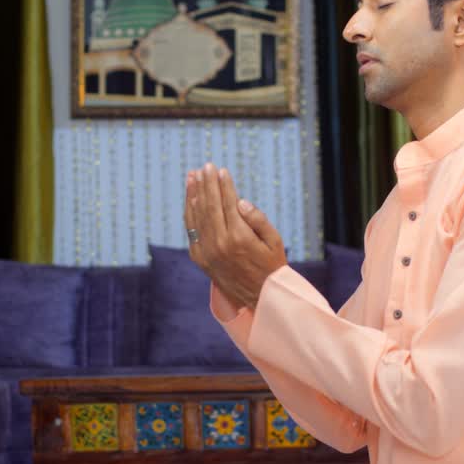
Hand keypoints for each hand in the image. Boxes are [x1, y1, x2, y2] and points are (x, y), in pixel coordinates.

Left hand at [183, 163, 287, 310]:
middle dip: (207, 183)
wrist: (258, 296)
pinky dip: (189, 212)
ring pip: (197, 215)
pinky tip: (191, 198)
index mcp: (239, 237)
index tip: (221, 170)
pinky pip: (191, 230)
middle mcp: (220, 243)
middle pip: (210, 205)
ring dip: (194, 193)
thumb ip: (258, 219)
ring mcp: (207, 251)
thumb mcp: (274, 241)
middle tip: (205, 166)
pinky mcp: (199, 258)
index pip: (228, 203)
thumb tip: (240, 201)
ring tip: (192, 175)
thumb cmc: (271, 265)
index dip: (224, 184)